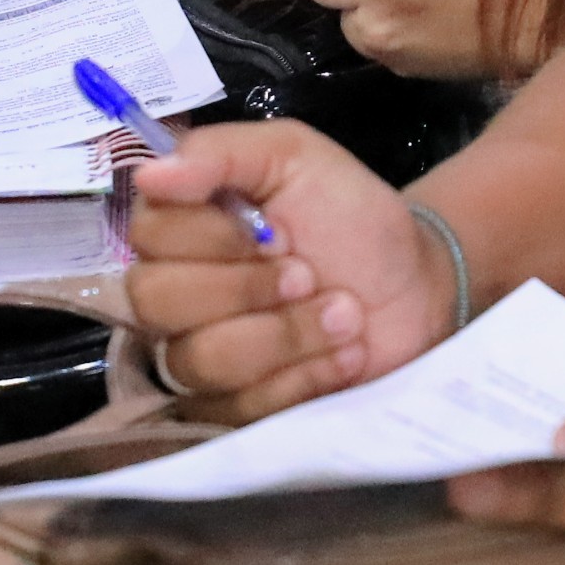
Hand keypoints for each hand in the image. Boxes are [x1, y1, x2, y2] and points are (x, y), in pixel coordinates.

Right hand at [124, 121, 458, 419]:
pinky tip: (344, 356)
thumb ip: (221, 153)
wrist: (416, 287)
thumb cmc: (349, 217)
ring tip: (343, 316)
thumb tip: (148, 172)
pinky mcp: (233, 411)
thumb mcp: (295, 157)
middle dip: (248, 289)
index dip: (215, 238)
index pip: (148, 234)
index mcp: (181, 226)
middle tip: (309, 275)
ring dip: (286, 335)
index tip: (280, 231)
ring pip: (199, 360)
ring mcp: (199, 358)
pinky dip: (304, 377)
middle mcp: (175, 293)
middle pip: (157, 302)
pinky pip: (236, 409)